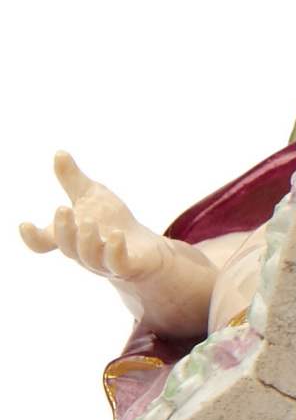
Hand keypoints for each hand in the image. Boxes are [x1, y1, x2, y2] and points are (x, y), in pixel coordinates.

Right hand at [19, 152, 169, 281]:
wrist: (146, 247)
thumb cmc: (112, 221)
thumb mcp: (92, 196)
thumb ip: (72, 180)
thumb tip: (59, 152)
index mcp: (69, 236)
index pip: (43, 243)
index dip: (32, 237)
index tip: (25, 224)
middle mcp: (83, 252)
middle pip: (67, 247)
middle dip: (63, 229)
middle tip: (62, 209)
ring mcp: (104, 262)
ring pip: (89, 257)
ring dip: (86, 239)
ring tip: (89, 221)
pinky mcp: (126, 266)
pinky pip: (117, 263)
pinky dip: (115, 250)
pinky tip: (116, 235)